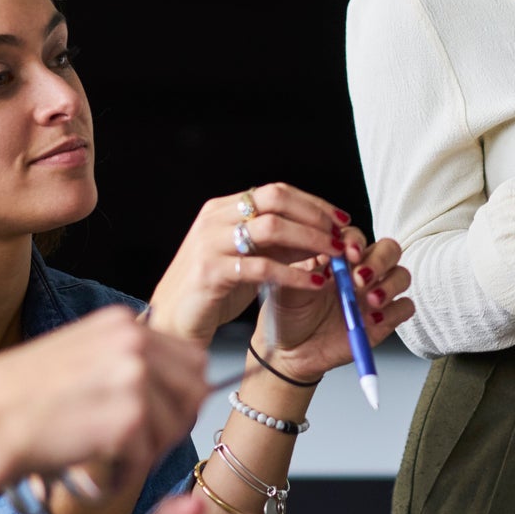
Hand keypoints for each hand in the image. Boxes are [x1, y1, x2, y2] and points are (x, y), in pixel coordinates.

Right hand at [0, 306, 205, 495]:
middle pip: (194, 393)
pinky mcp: (129, 419)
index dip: (180, 396)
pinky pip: (147, 460)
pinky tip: (97, 473)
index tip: (156, 418)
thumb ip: (126, 360)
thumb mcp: (81, 355)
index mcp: (124, 324)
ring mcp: (134, 378)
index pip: (192, 359)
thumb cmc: (24, 397)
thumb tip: (176, 384)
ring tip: (109, 459)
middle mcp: (135, 342)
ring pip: (174, 429)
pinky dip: (124, 477)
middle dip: (173, 426)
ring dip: (145, 455)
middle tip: (138, 447)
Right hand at [146, 182, 349, 342]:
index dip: (312, 203)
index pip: (275, 191)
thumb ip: (277, 243)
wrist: (174, 321)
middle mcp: (214, 219)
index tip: (340, 219)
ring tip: (334, 256)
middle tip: (340, 236)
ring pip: (271, 228)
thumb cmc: (212, 289)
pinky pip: (262, 267)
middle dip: (314, 216)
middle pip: (275, 200)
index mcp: (223, 209)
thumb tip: (321, 234)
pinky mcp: (210, 272)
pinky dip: (294, 273)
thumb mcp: (246, 258)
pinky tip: (314, 282)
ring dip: (310, 240)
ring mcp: (210, 243)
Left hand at [259, 231, 414, 383]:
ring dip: (390, 284)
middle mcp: (360, 272)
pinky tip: (372, 319)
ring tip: (369, 300)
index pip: (356, 236)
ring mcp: (374, 295)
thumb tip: (323, 249)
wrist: (290, 351)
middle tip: (361, 278)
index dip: (356, 240)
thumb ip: (304, 267)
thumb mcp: (287, 285)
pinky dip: (394, 310)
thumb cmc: (287, 314)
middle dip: (379, 260)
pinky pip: (405, 307)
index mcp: (337, 258)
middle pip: (389, 250)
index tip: (348, 253)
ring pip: (402, 275)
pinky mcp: (384, 320)